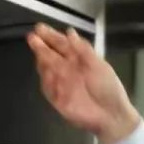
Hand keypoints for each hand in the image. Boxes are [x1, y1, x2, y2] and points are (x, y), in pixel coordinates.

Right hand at [27, 23, 139, 143]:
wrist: (110, 114)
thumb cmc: (108, 88)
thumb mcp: (98, 64)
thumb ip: (83, 50)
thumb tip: (70, 33)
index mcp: (78, 60)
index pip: (62, 45)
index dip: (51, 37)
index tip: (40, 29)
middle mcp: (67, 70)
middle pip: (51, 56)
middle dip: (41, 46)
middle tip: (32, 37)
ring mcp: (61, 85)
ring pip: (47, 70)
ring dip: (42, 59)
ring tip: (38, 47)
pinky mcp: (57, 100)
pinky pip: (48, 87)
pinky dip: (45, 78)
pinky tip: (44, 67)